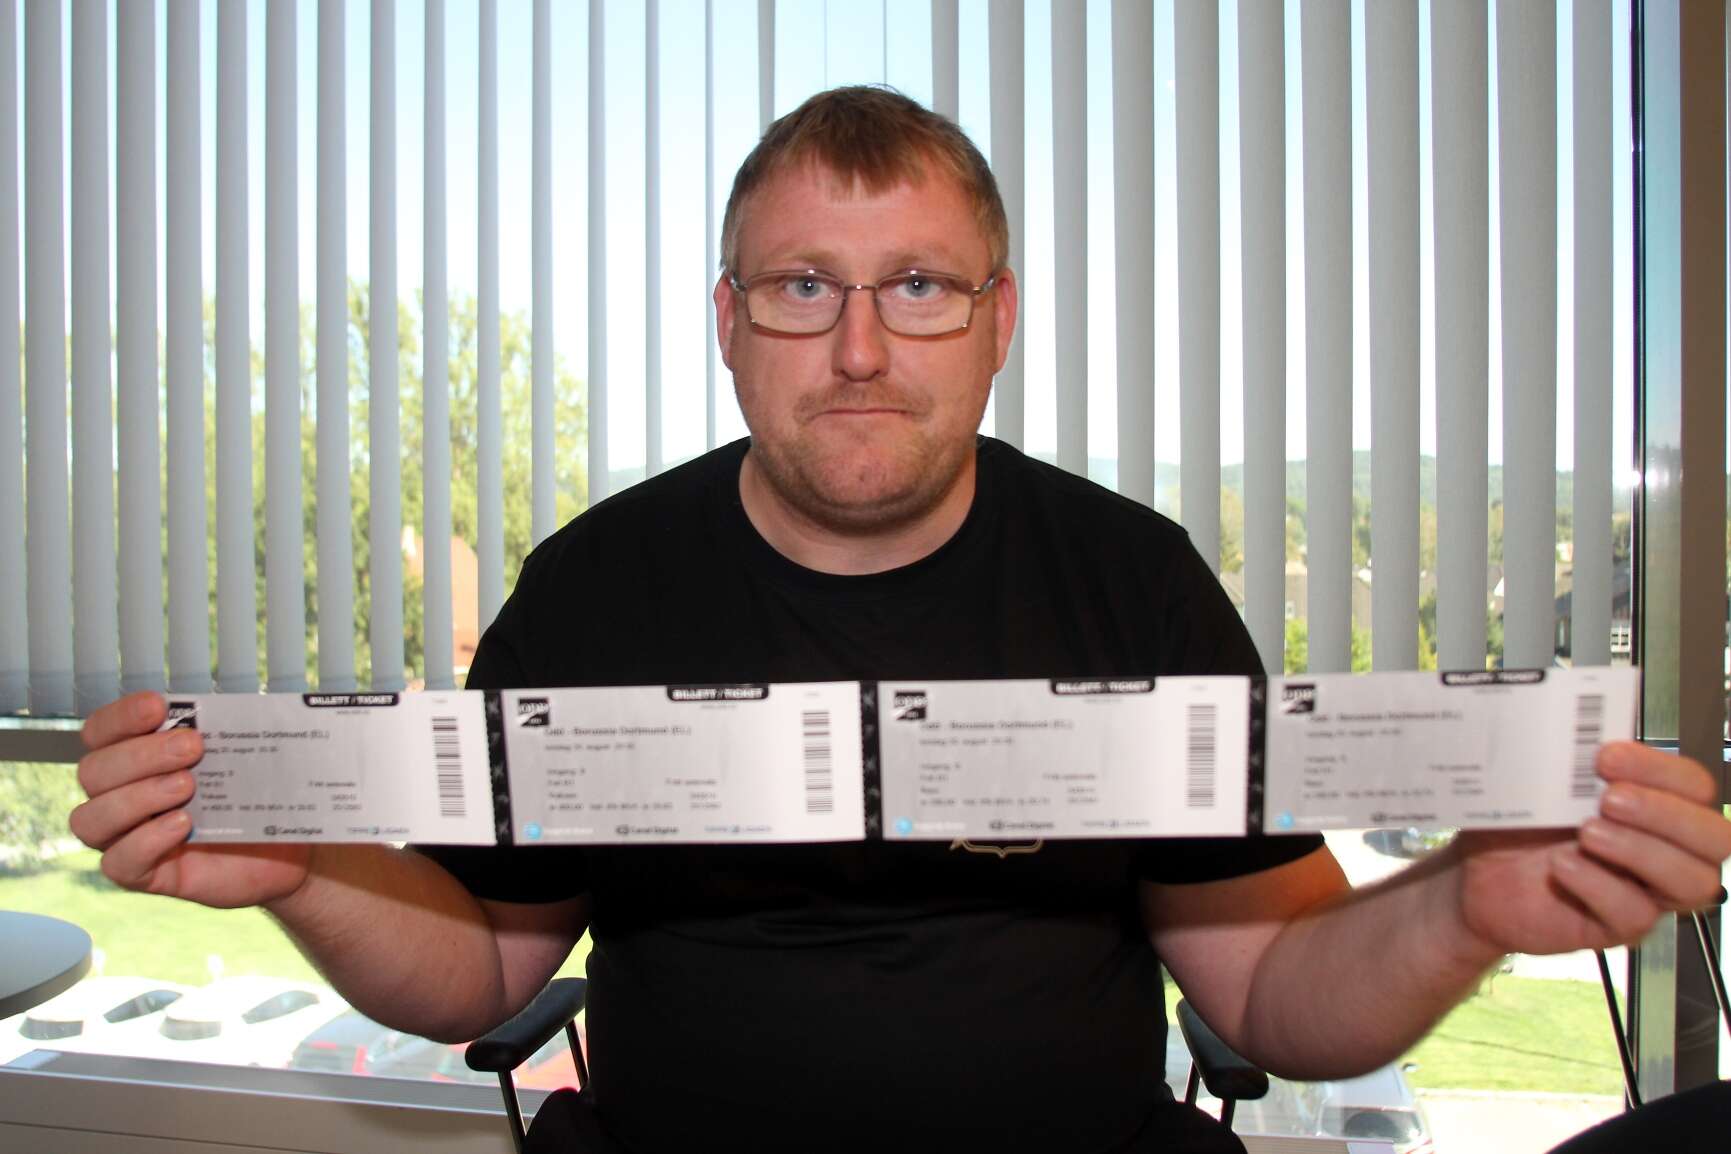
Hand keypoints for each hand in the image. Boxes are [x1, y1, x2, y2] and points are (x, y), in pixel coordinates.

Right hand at [70, 692, 311, 909]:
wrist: (287, 851)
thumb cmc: (256, 793)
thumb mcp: (245, 754)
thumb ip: (228, 726)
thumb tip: (236, 701)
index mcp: (134, 758)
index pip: (100, 732)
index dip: (120, 717)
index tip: (158, 707)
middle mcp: (119, 795)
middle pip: (94, 771)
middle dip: (140, 754)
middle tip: (193, 747)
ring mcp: (127, 837)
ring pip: (90, 819)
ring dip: (136, 797)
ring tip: (187, 786)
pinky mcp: (145, 874)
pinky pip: (118, 863)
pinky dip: (146, 840)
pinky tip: (183, 824)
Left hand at [1454, 741, 1730, 955]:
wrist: (1472, 874)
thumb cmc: (1517, 824)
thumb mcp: (1541, 782)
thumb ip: (1569, 758)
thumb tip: (1577, 722)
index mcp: (1653, 803)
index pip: (1695, 786)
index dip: (1661, 769)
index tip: (1607, 755)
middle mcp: (1663, 848)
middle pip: (1715, 837)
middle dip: (1667, 812)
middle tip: (1609, 798)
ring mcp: (1644, 890)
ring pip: (1692, 881)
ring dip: (1641, 850)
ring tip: (1587, 832)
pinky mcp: (1614, 926)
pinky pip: (1634, 914)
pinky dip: (1598, 885)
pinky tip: (1563, 865)